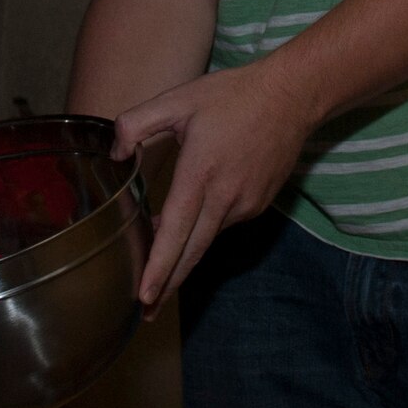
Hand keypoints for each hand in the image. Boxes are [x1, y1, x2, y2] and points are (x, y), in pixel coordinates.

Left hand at [113, 58, 312, 310]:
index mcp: (201, 174)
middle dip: (167, 285)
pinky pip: (222, 224)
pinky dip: (202, 233)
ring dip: (182, 257)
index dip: (160, 267)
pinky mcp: (258, 204)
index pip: (176, 231)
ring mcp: (246, 204)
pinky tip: (188, 228)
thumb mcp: (176, 100)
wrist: (292, 96)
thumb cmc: (231, 96)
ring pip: (206, 239)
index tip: (145, 295)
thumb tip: (116, 154)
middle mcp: (226, 197)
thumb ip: (135, 124)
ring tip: (157, 274)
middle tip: (145, 311)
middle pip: (192, 252)